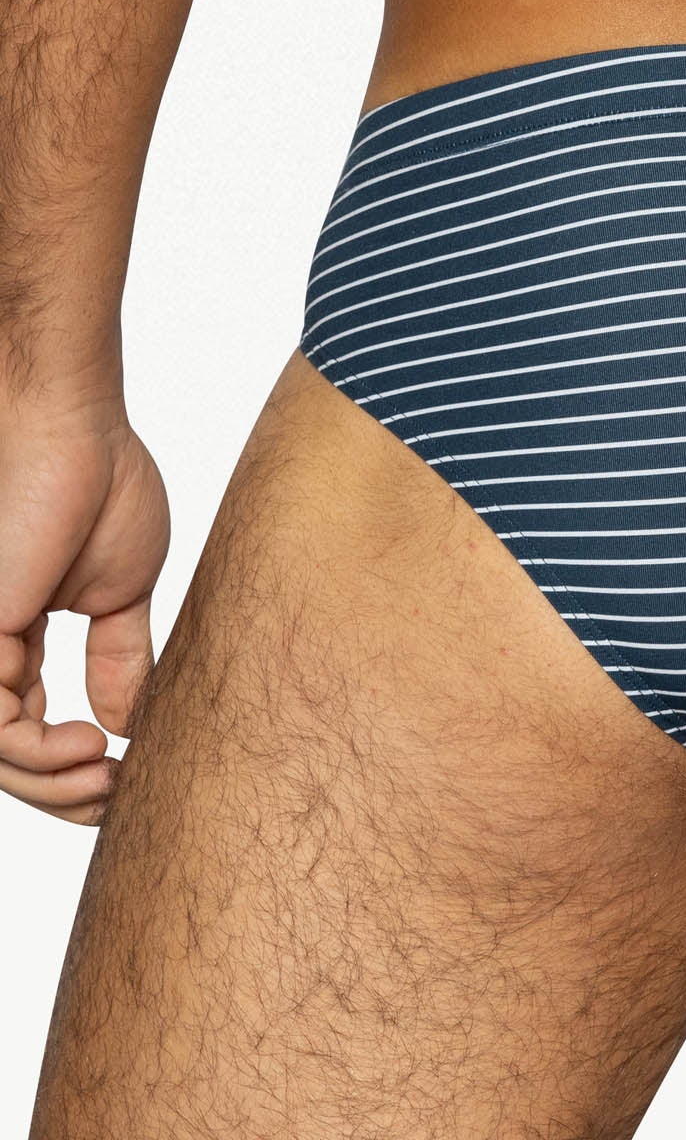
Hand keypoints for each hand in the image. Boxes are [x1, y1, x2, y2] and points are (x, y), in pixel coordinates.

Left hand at [0, 389, 167, 822]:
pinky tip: (93, 745)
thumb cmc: (99, 485)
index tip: (128, 778)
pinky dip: (37, 754)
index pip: (27, 731)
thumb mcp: (122, 592)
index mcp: (15, 642)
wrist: (75, 434)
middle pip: (7, 758)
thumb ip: (119, 658)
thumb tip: (131, 720)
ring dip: (51, 784)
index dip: (73, 770)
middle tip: (114, 792)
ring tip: (105, 775)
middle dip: (60, 793)